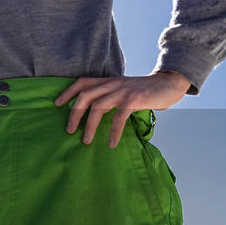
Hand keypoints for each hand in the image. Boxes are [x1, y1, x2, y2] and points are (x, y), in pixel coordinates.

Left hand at [54, 72, 190, 146]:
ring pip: (98, 107)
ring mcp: (123, 91)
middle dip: (74, 113)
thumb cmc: (144, 91)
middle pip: (85, 96)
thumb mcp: (123, 89)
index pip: (82, 82)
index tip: (57, 104)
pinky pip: (119, 117)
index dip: (68, 92)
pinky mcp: (134, 100)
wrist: (168, 84)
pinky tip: (111, 143)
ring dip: (90, 126)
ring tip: (85, 140)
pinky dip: (114, 132)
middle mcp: (112, 84)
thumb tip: (94, 114)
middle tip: (69, 130)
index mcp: (108, 81)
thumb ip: (110, 96)